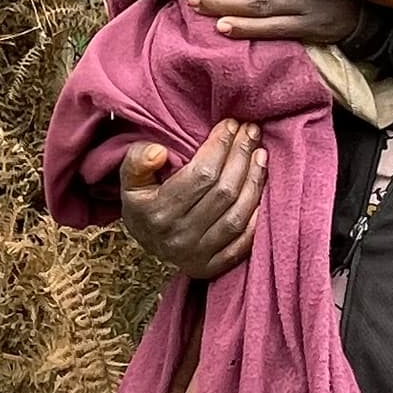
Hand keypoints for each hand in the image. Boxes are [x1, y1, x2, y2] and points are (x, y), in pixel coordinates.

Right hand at [118, 124, 262, 278]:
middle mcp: (179, 236)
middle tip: (251, 132)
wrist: (144, 243)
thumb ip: (137, 160)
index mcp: (157, 212)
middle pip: (223, 192)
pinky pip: (243, 243)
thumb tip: (159, 152)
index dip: (220, 146)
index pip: (200, 174)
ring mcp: (197, 255)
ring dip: (254, 182)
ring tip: (260, 155)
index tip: (231, 125)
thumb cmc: (142, 202)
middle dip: (241, 156)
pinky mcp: (211, 267)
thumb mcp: (128, 179)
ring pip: (237, 215)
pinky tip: (264, 191)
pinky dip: (257, 218)